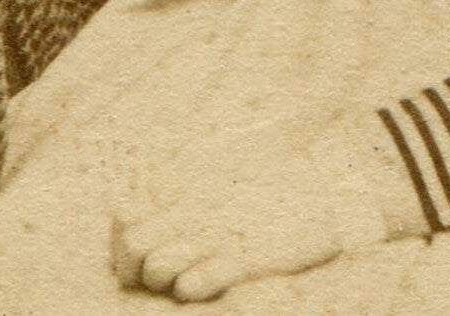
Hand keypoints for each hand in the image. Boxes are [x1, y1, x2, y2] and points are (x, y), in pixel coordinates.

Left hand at [111, 151, 343, 302]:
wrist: (329, 184)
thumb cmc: (276, 171)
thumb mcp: (225, 161)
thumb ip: (186, 173)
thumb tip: (145, 199)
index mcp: (189, 181)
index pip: (125, 217)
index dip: (120, 239)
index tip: (135, 245)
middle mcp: (196, 207)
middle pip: (132, 247)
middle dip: (132, 267)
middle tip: (153, 272)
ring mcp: (219, 233)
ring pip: (157, 268)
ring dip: (163, 279)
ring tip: (184, 274)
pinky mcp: (244, 258)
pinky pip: (195, 285)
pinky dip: (192, 288)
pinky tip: (206, 280)